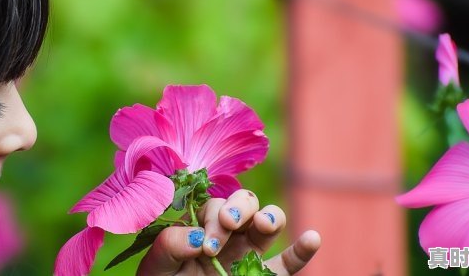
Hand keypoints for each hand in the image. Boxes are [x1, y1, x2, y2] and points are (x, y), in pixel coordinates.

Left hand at [137, 189, 320, 275]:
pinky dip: (303, 250)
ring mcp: (248, 254)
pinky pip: (289, 263)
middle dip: (239, 207)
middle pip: (243, 203)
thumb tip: (196, 237)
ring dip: (269, 216)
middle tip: (228, 223)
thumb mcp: (156, 267)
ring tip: (263, 223)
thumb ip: (168, 245)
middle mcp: (227, 235)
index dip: (214, 217)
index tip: (206, 244)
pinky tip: (312, 238)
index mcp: (199, 226)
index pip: (213, 206)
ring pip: (267, 222)